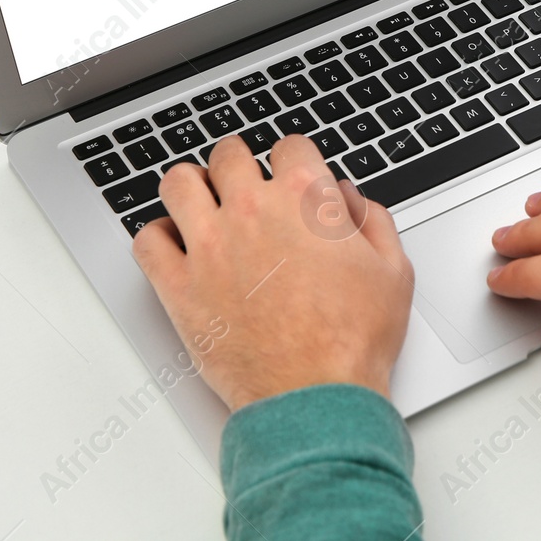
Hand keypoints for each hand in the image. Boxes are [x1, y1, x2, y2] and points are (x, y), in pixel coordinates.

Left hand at [132, 134, 413, 411]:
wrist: (316, 396)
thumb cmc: (353, 340)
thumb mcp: (393, 271)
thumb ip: (373, 221)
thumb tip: (351, 199)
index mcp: (305, 199)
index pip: (289, 145)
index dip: (294, 158)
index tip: (292, 172)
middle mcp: (252, 211)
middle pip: (229, 155)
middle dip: (240, 165)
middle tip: (245, 185)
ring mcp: (210, 246)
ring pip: (179, 182)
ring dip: (192, 187)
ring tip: (203, 203)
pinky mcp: (179, 287)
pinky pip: (148, 240)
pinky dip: (158, 236)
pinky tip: (177, 245)